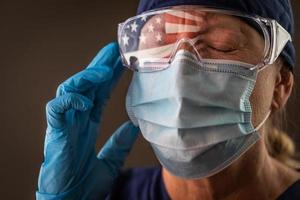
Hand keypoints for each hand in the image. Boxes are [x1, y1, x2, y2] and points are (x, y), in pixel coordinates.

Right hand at [36, 43, 138, 199]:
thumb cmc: (85, 184)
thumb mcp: (111, 160)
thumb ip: (120, 143)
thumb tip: (134, 127)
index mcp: (87, 124)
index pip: (99, 94)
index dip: (109, 78)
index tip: (122, 63)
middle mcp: (75, 120)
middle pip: (86, 86)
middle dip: (99, 67)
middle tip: (114, 50)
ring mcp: (64, 124)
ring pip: (70, 90)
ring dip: (86, 78)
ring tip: (104, 70)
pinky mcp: (55, 133)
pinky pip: (57, 108)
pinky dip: (70, 100)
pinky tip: (86, 99)